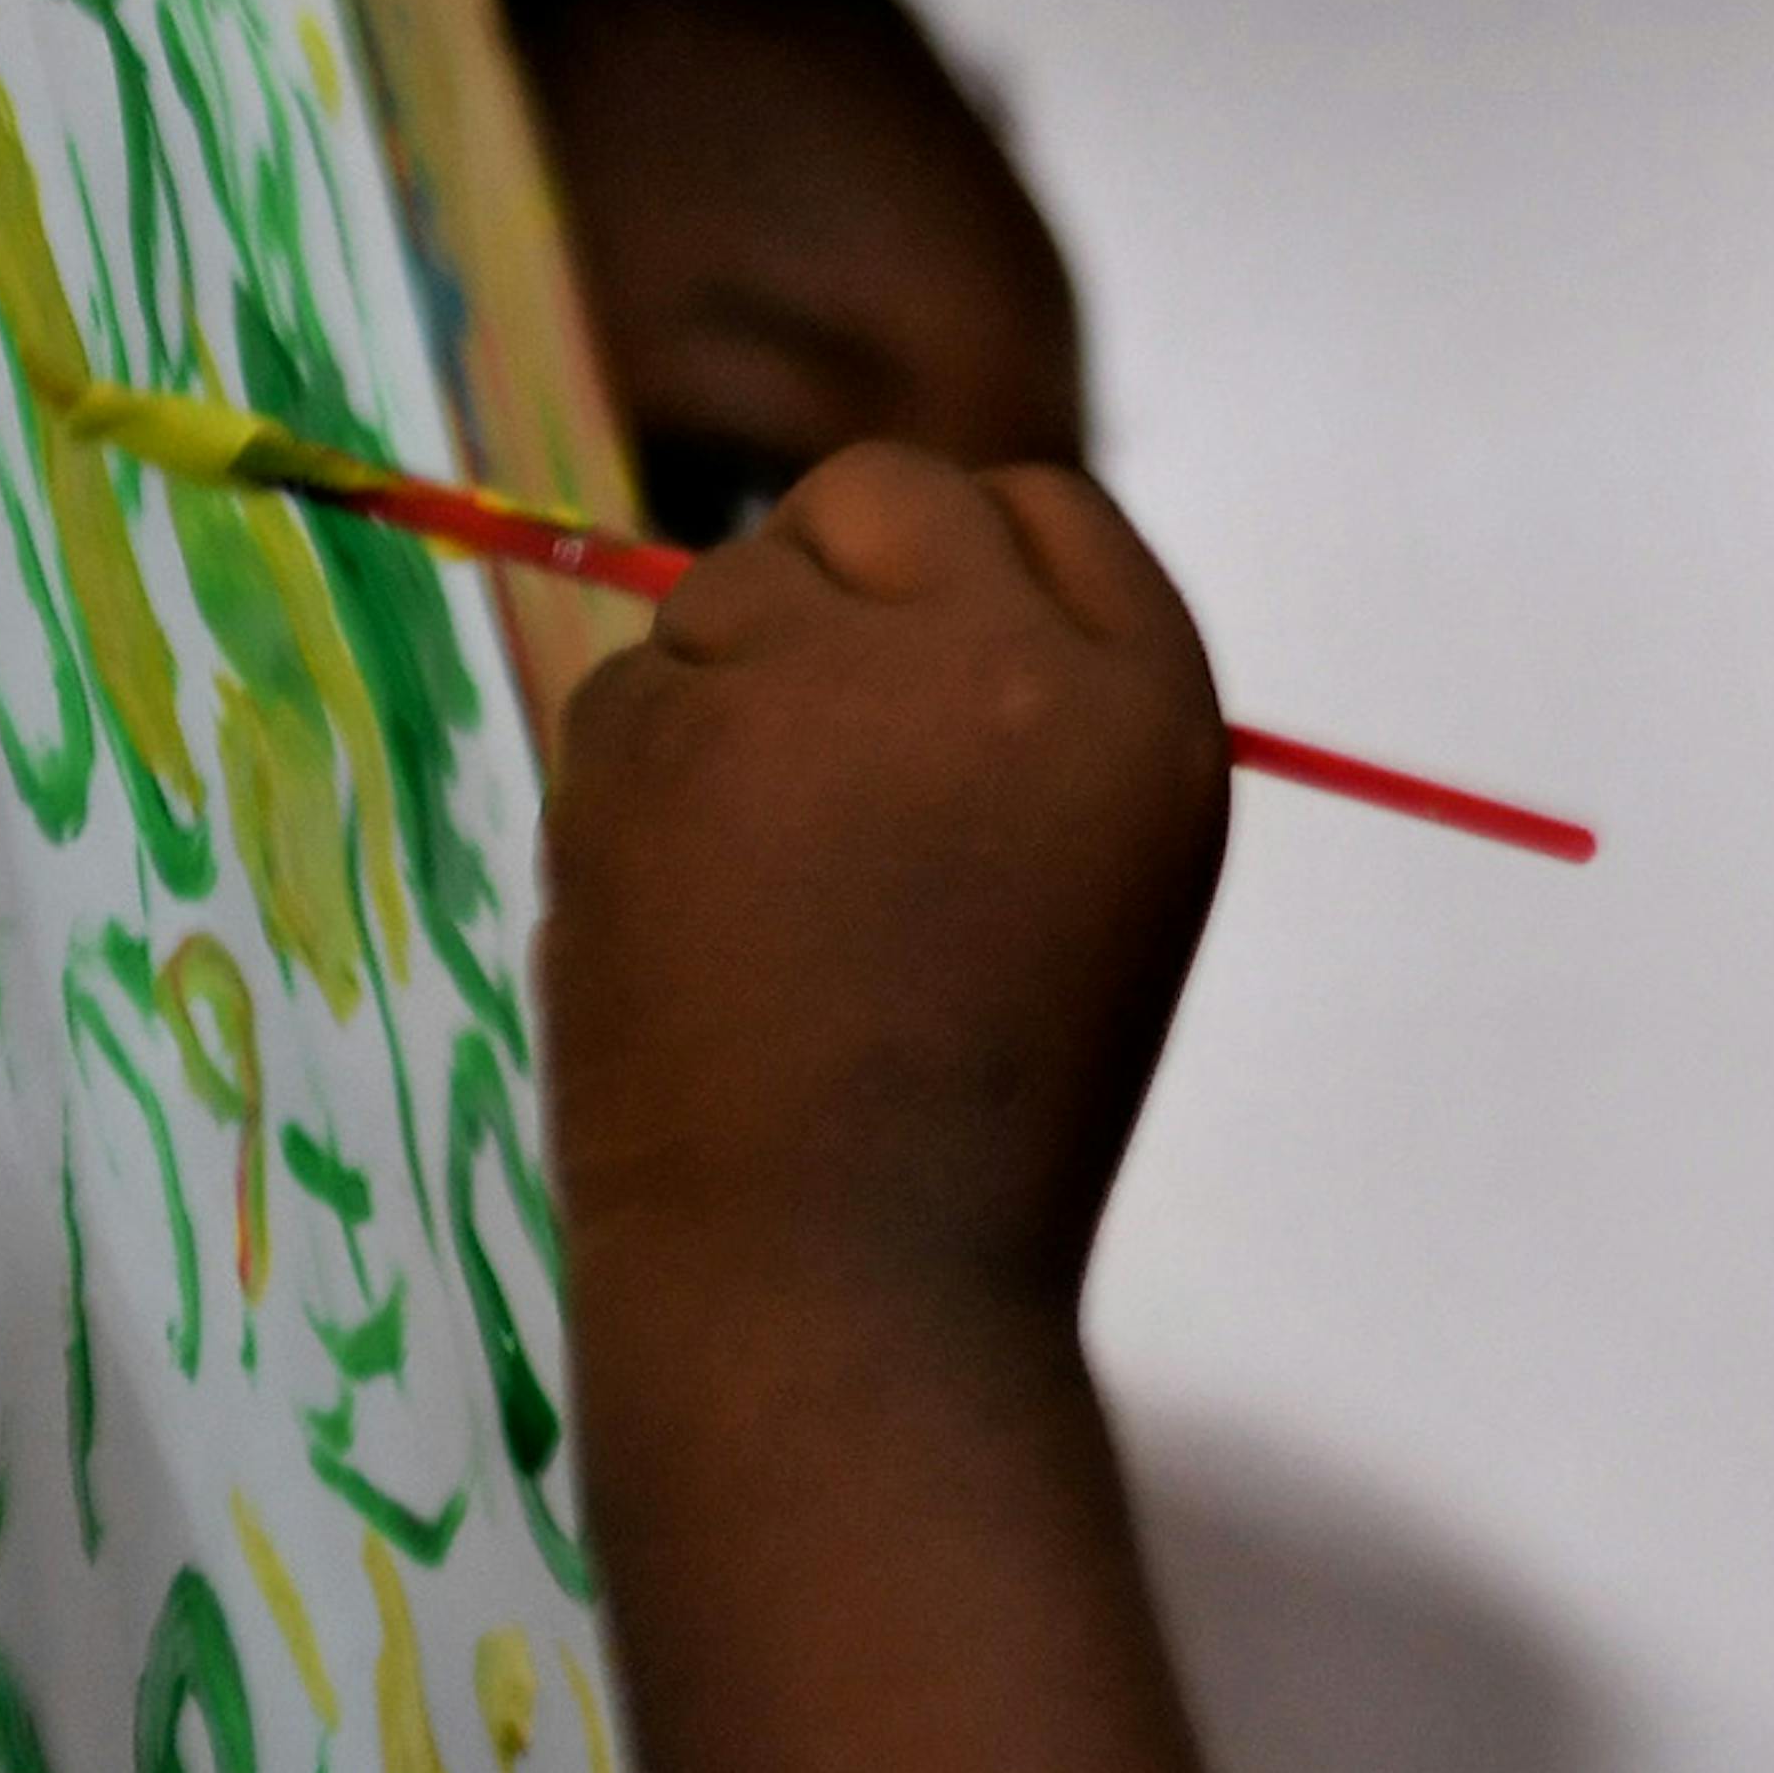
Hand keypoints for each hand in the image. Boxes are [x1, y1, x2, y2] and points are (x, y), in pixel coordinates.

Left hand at [545, 445, 1233, 1300]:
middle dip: (835, 586)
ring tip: (766, 887)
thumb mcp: (1095, 872)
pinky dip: (638, 780)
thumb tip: (882, 579)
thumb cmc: (985, 1114)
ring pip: (726, 587)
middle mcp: (1002, 658)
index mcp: (1149, 702)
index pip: (1045, 509)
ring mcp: (821, 682)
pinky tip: (684, 917)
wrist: (840, 1278)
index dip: (970, 584)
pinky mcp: (662, 732)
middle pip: (880, 494)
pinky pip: (625, 688)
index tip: (930, 692)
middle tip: (821, 762)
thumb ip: (1028, 707)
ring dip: (726, 692)